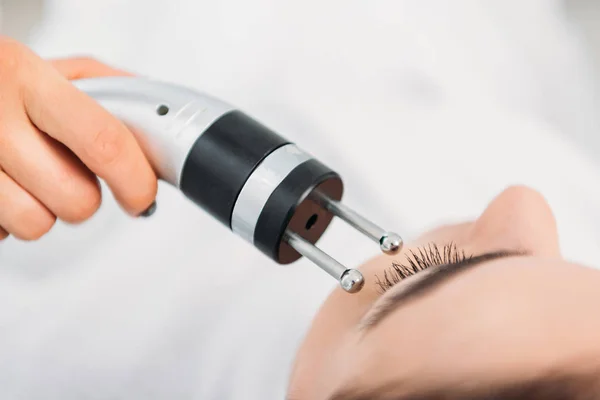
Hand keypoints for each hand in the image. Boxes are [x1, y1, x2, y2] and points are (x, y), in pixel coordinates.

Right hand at [0, 37, 157, 240]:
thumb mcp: (49, 68)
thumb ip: (108, 90)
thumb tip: (156, 124)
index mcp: (27, 78)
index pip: (104, 143)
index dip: (135, 180)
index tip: (142, 194)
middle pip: (76, 198)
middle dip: (86, 197)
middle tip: (71, 175)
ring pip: (36, 224)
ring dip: (42, 209)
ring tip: (29, 178)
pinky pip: (1, 232)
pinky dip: (7, 218)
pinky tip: (4, 185)